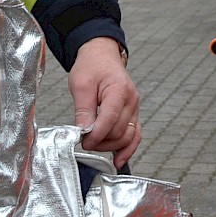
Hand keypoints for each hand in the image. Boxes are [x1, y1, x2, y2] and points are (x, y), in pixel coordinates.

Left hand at [69, 38, 141, 167]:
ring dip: (110, 147)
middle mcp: (131, 101)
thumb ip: (83, 110)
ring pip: (127, 138)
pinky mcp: (133, 115)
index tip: (82, 140)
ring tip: (94, 144)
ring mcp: (135, 109)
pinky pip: (135, 136)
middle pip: (119, 132)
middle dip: (100, 141)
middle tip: (83, 140)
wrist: (101, 56)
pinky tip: (118, 160)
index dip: (96, 135)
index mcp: (119, 90)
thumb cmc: (91, 66)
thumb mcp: (80, 84)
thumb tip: (83, 132)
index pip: (110, 120)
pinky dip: (128, 150)